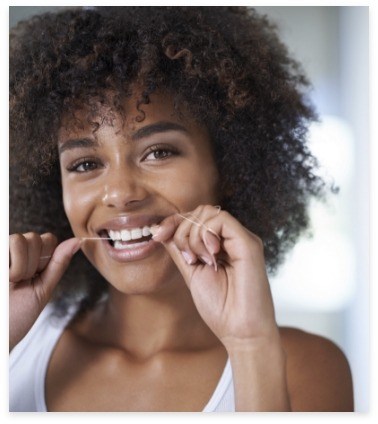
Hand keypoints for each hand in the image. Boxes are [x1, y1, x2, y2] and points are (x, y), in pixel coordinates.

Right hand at [9, 232, 80, 349]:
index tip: (37, 277)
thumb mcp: (43, 289)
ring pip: (21, 239)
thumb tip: (79, 240)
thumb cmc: (17, 315)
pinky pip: (10, 242)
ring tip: (11, 281)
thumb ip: (59, 263)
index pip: (48, 239)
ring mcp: (3, 254)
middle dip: (33, 264)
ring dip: (21, 266)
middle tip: (22, 282)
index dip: (46, 258)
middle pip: (35, 237)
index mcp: (31, 258)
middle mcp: (14, 252)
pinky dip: (12, 266)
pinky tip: (5, 278)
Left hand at [152, 205, 278, 349]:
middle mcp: (233, 238)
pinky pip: (221, 220)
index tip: (156, 236)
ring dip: (193, 235)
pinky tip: (210, 256)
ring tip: (199, 260)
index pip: (195, 218)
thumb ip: (179, 250)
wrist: (240, 332)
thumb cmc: (220, 307)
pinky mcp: (249, 243)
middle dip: (182, 230)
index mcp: (221, 244)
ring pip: (208, 212)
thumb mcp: (191, 272)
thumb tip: (161, 230)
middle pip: (200, 211)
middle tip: (187, 258)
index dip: (173, 222)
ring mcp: (242, 239)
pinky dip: (206, 235)